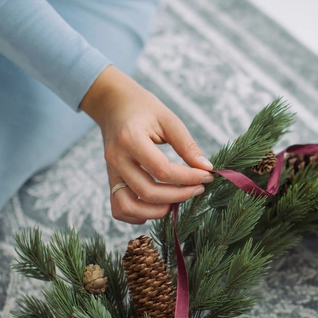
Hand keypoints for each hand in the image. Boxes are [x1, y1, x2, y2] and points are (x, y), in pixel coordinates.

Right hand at [80, 66, 212, 224]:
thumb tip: (206, 168)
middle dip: (178, 195)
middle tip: (198, 189)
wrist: (113, 103)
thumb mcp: (169, 119)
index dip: (188, 178)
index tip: (207, 175)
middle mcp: (116, 159)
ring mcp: (110, 172)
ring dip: (157, 211)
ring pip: (128, 207)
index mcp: (130, 139)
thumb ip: (186, 145)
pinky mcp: (111, 180)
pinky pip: (119, 208)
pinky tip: (158, 205)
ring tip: (178, 201)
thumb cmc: (143, 108)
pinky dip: (138, 214)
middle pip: (148, 192)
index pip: (162, 170)